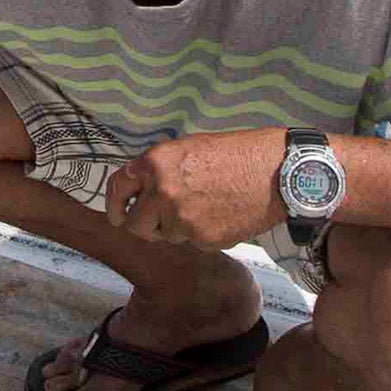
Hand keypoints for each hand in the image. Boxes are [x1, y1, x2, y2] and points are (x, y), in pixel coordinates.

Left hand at [109, 128, 290, 249]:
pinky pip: (193, 242)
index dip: (114, 205)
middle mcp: (163, 193)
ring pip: (167, 236)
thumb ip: (159, 170)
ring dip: (178, 227)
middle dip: (145, 225)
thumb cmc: (236, 154)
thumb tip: (140, 190)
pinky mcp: (204, 240)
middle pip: (135, 226)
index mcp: (155, 165)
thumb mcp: (188, 148)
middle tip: (159, 220)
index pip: (116, 190)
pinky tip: (221, 215)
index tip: (117, 214)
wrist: (276, 172)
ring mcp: (183, 220)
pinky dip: (202, 234)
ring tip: (205, 206)